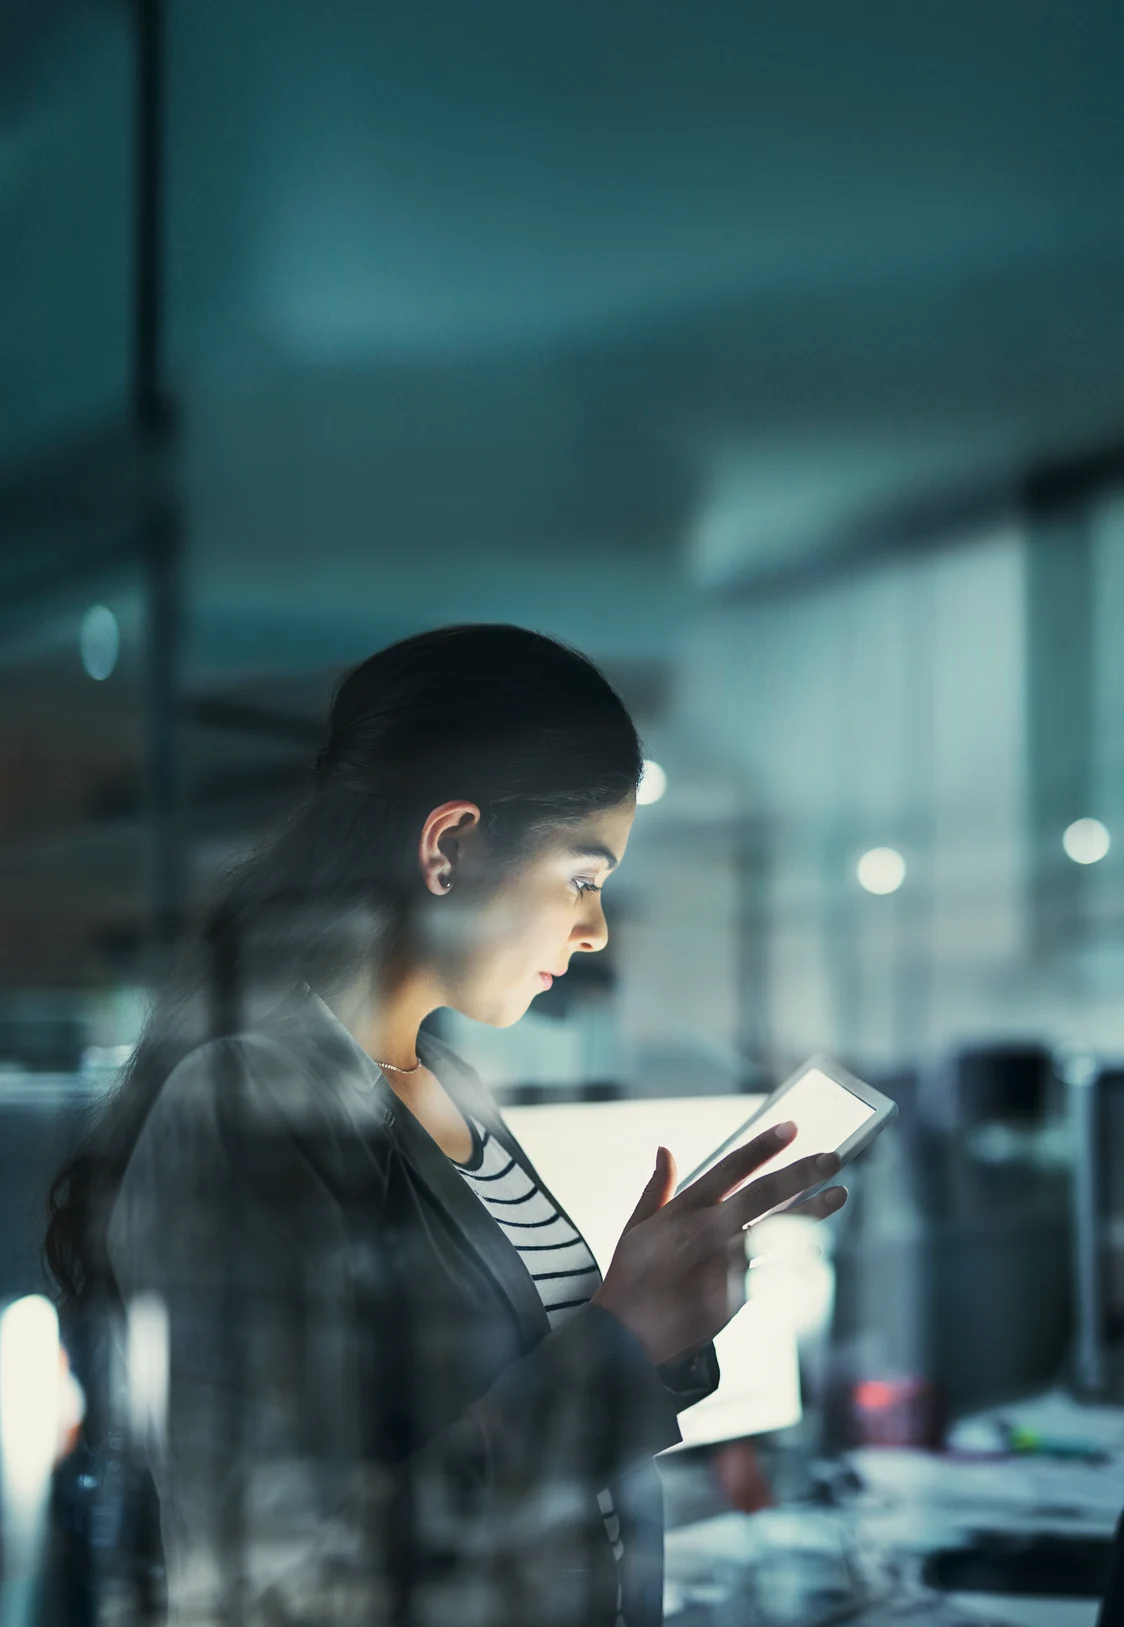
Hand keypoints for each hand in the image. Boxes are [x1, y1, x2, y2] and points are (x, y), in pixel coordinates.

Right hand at [591, 1123, 845, 1366]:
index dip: (763, 1146)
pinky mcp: (735, 1295)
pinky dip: (799, 1260)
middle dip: (801, 1173)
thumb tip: (665, 1149)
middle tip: (832, 1158)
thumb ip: (657, 1186)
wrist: (626, 1334)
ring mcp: (724, 1263)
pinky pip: (776, 1273)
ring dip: (813, 1211)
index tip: (791, 1128)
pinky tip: (820, 1249)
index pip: (732, 1167)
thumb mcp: (636, 1225)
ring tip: (840, 1194)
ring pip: (778, 1231)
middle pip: (764, 1193)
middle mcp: (708, 1230)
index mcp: (685, 1209)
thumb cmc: (630, 1278)